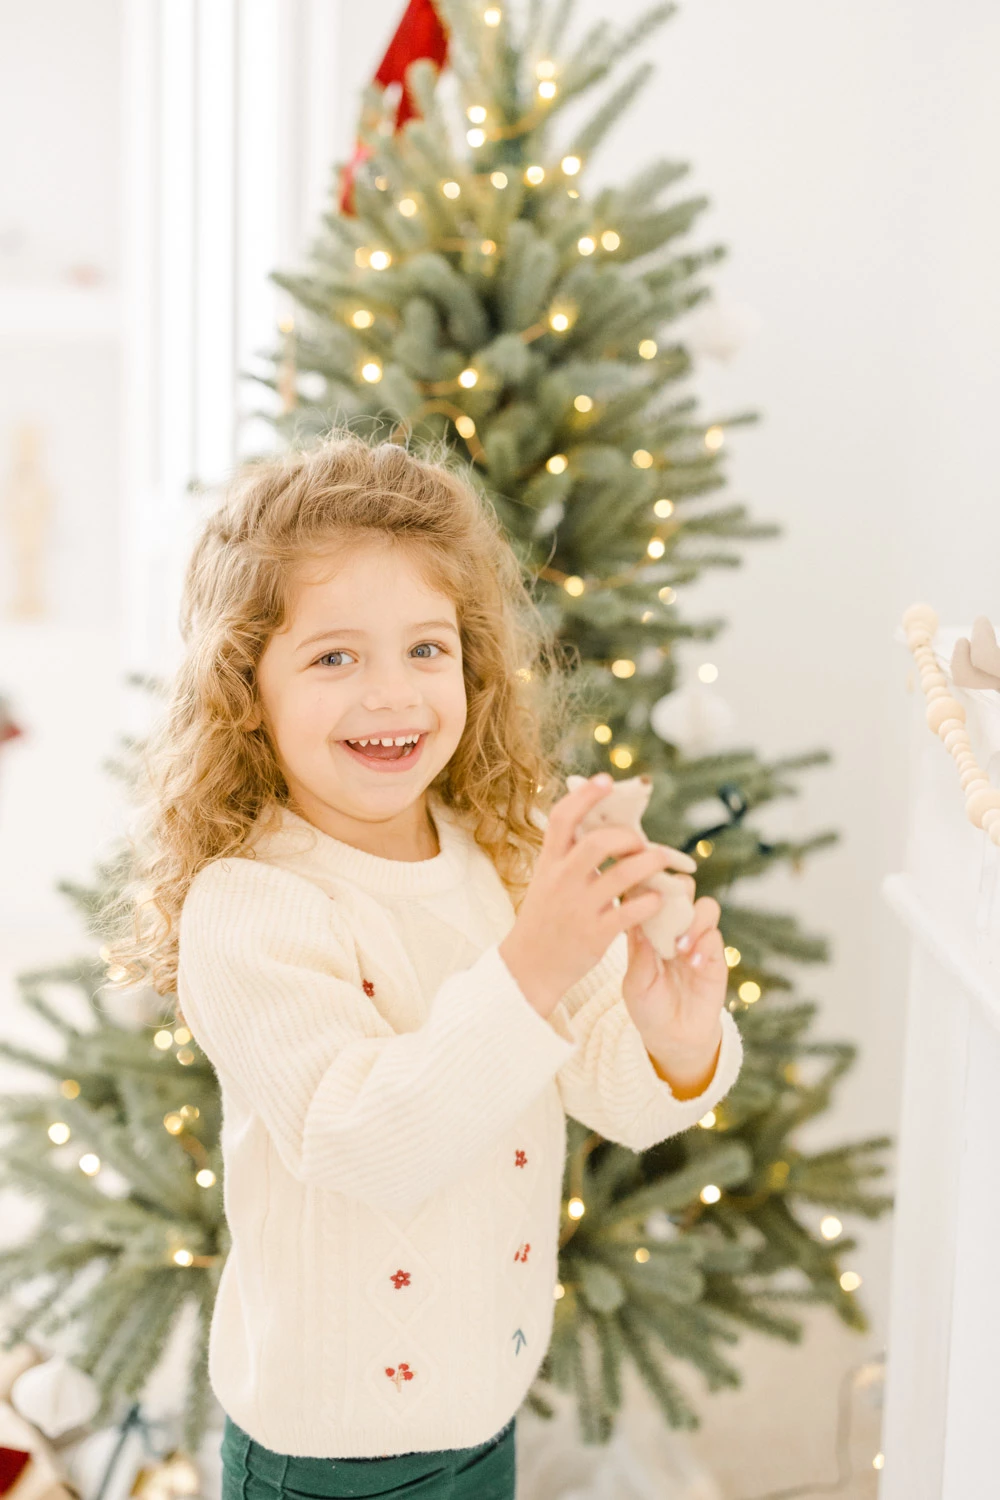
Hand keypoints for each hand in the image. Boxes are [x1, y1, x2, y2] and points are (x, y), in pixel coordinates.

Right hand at [498, 774, 694, 1017]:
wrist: (529, 968)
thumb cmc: (545, 918)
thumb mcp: (547, 880)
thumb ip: (569, 855)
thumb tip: (603, 824)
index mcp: (548, 863)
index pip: (562, 818)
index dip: (585, 795)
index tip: (606, 780)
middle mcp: (561, 881)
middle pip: (597, 842)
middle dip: (628, 836)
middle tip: (641, 842)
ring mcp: (578, 908)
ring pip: (622, 874)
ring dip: (650, 864)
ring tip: (664, 863)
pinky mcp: (595, 935)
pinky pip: (631, 912)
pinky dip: (650, 901)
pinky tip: (658, 899)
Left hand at [622, 887, 728, 1098]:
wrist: (674, 1037)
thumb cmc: (648, 1008)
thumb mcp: (635, 984)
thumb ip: (639, 955)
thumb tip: (639, 922)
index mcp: (648, 928)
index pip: (649, 892)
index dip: (646, 883)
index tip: (638, 887)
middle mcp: (674, 927)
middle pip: (682, 887)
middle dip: (676, 890)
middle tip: (665, 908)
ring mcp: (697, 939)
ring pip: (705, 906)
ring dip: (693, 921)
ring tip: (679, 948)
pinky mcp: (715, 956)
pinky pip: (715, 936)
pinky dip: (704, 946)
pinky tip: (691, 964)